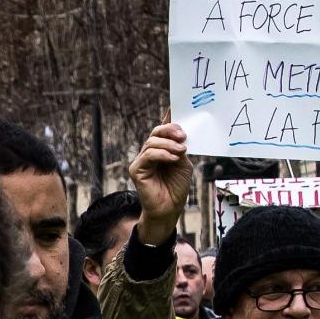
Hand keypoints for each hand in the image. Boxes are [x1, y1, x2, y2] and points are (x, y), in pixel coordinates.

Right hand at [129, 120, 190, 248]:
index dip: (169, 121)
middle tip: (183, 135)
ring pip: (151, 142)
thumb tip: (180, 133)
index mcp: (160, 150)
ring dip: (169, 144)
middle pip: (156, 133)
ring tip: (181, 150)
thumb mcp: (183, 164)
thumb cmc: (176, 187)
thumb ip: (180, 149)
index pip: (162, 131)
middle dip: (170, 131)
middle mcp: (149, 153)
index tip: (176, 110)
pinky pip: (148, 155)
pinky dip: (162, 154)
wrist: (170, 208)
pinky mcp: (136, 169)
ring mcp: (141, 160)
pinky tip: (174, 158)